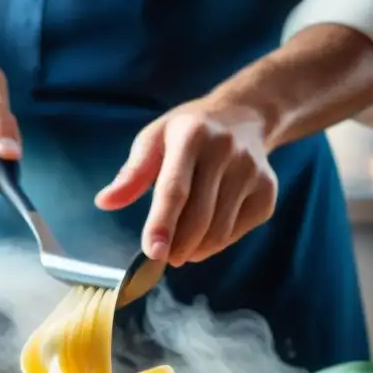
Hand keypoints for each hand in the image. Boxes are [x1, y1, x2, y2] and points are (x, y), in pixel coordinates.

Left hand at [95, 99, 276, 266]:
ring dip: (196, 249)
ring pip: (220, 230)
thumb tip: (105, 202)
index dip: (162, 224)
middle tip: (164, 255)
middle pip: (199, 217)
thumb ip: (132, 173)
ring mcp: (251, 170)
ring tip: (182, 247)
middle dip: (178, 246)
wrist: (244, 117)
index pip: (175, 188)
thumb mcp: (155, 139)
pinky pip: (238, 231)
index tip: (152, 253)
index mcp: (192, 135)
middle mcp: (226, 151)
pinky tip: (207, 232)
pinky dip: (218, 243)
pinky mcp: (268, 190)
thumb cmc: (189, 132)